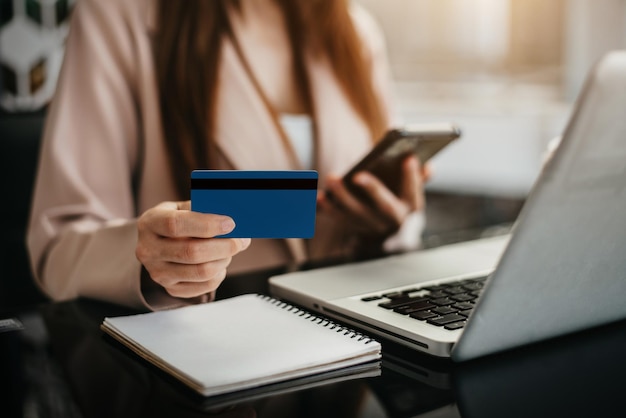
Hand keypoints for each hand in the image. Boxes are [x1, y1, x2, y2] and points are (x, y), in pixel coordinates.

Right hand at [136, 201, 250, 297]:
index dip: (207, 225)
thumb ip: (202, 210)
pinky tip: (220, 263)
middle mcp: (149, 250)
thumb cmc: (175, 221)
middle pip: (192, 252)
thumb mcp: (181, 208)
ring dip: (224, 260)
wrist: (157, 243)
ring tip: (231, 250)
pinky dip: (219, 275)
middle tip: (241, 240)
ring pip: (201, 272)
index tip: (230, 223)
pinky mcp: (171, 288)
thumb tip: (230, 219)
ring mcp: (158, 273)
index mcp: (150, 223)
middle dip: (224, 246)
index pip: (176, 225)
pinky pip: (204, 286)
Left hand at [318, 155, 429, 240]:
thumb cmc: (400, 201)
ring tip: (331, 178)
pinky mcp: (354, 227)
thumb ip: (418, 178)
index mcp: (411, 208)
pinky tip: (317, 195)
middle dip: (372, 190)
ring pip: (356, 213)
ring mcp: (372, 226)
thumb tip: (428, 166)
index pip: (414, 192)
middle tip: (358, 175)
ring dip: (342, 197)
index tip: (408, 158)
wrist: (387, 234)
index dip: (412, 177)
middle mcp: (393, 220)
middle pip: (383, 206)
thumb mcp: (412, 191)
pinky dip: (327, 208)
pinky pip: (339, 218)